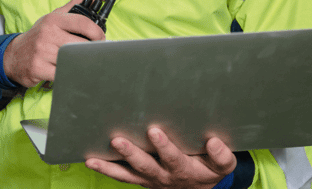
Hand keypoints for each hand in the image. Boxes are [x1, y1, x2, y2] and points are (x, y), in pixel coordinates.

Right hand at [3, 0, 104, 87]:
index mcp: (53, 20)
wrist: (14, 55)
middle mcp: (47, 34)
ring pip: (72, 59)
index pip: (82, 22)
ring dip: (80, 62)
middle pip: (80, 44)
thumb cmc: (39, 36)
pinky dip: (68, 73)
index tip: (101, 38)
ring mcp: (42, 52)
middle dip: (89, 50)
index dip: (97, 32)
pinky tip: (67, 70)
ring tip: (80, 61)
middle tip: (92, 53)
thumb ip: (76, 4)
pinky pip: (62, 74)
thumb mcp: (54, 17)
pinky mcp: (38, 69)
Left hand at [85, 128, 235, 188]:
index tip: (154, 132)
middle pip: (146, 167)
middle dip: (132, 154)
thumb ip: (221, 157)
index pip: (173, 159)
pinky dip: (105, 169)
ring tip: (94, 158)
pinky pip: (120, 175)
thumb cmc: (208, 169)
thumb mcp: (221, 167)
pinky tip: (90, 160)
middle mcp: (163, 176)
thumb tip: (213, 142)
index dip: (164, 148)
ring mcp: (148, 179)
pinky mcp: (138, 178)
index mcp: (184, 170)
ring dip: (110, 166)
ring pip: (128, 174)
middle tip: (118, 141)